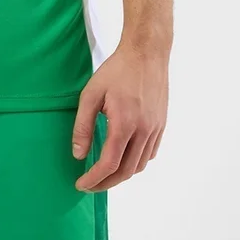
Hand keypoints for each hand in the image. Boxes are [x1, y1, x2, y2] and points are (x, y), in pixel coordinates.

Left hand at [71, 40, 168, 191]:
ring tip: (104, 174)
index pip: (109, 164)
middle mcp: (143, 131)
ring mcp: (155, 129)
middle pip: (125, 171)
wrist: (146, 54)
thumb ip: (83, 126)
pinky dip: (135, 163)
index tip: (80, 185)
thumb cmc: (117, 71)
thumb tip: (78, 155)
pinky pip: (149, 154)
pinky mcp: (161, 125)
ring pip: (139, 166)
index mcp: (124, 124)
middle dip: (106, 183)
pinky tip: (123, 158)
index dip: (94, 179)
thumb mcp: (91, 94)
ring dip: (121, 175)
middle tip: (90, 185)